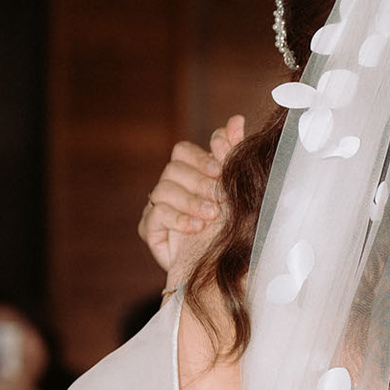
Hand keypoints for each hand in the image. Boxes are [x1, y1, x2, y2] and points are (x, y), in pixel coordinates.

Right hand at [140, 117, 243, 284]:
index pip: (185, 150)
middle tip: (220, 195)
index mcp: (193, 173)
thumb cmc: (235, 229)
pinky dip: (177, 219)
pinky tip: (196, 228)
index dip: (203, 156)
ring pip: (164, 188)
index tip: (222, 169)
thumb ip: (235, 154)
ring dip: (190, 201)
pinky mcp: (150, 229)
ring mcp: (159, 206)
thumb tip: (236, 119)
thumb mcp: (239, 191)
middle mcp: (174, 186)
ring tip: (211, 216)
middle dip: (200, 180)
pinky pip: (155, 214)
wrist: (226, 270)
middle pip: (174, 166)